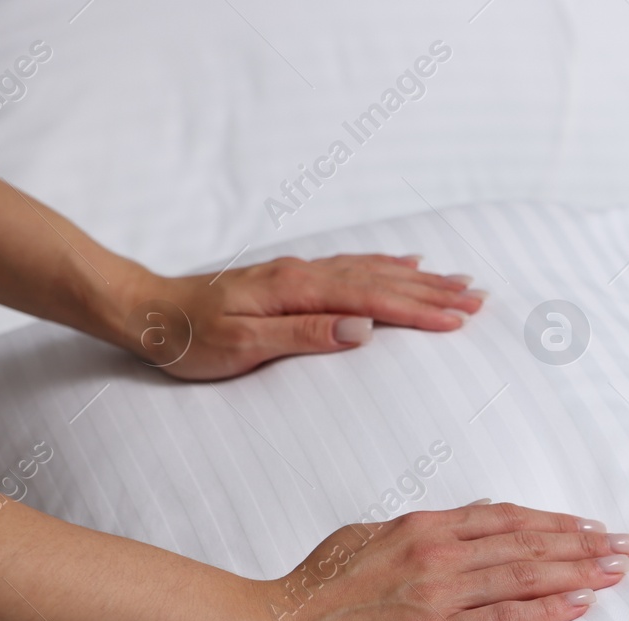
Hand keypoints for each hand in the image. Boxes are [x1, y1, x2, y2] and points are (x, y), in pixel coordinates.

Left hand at [117, 254, 485, 380]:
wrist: (148, 312)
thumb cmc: (190, 339)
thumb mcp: (242, 347)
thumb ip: (304, 336)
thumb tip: (361, 328)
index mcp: (298, 292)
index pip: (373, 299)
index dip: (419, 311)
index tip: (458, 322)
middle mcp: (306, 274)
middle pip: (383, 280)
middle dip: (435, 292)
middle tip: (480, 301)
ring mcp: (302, 273)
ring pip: (375, 271)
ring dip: (421, 279)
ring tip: (461, 284)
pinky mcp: (296, 278)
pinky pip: (355, 266)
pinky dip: (388, 265)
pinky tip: (408, 264)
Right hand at [252, 501, 628, 620]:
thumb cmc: (310, 593)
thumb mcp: (363, 542)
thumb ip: (411, 537)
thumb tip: (449, 527)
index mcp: (421, 529)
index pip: (504, 519)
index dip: (553, 523)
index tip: (590, 528)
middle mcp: (437, 553)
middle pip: (527, 542)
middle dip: (584, 544)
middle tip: (626, 546)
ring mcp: (439, 593)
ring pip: (525, 574)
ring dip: (579, 571)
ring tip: (618, 570)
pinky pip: (505, 619)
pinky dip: (548, 609)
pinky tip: (582, 604)